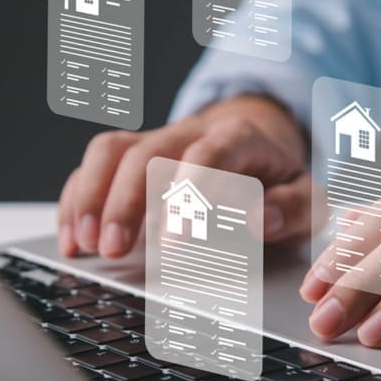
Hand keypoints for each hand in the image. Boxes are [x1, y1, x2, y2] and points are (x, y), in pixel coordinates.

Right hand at [58, 96, 310, 257]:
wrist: (258, 138)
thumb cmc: (279, 177)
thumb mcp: (308, 195)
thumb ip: (292, 208)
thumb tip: (261, 220)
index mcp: (240, 137)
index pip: (209, 154)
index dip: (189, 193)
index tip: (174, 239)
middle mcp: (192, 131)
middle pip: (148, 152)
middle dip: (126, 201)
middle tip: (114, 249)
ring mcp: (156, 139)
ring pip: (112, 151)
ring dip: (92, 196)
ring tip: (85, 243)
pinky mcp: (132, 153)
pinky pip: (95, 164)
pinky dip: (77, 199)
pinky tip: (73, 237)